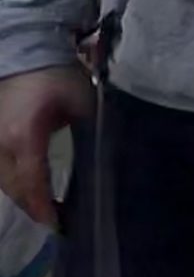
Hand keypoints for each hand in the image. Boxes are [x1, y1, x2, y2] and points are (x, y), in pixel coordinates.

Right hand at [0, 65, 91, 229]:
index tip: (56, 225)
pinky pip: (1, 169)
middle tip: (56, 220)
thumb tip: (101, 161)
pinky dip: (15, 182)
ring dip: (23, 195)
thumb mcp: (83, 103)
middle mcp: (1, 144)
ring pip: (4, 181)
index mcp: (24, 137)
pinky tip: (31, 187)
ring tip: (46, 208)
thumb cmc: (59, 77)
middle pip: (14, 187)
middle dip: (33, 206)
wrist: (28, 52)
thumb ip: (90, 132)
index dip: (42, 207)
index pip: (31, 182)